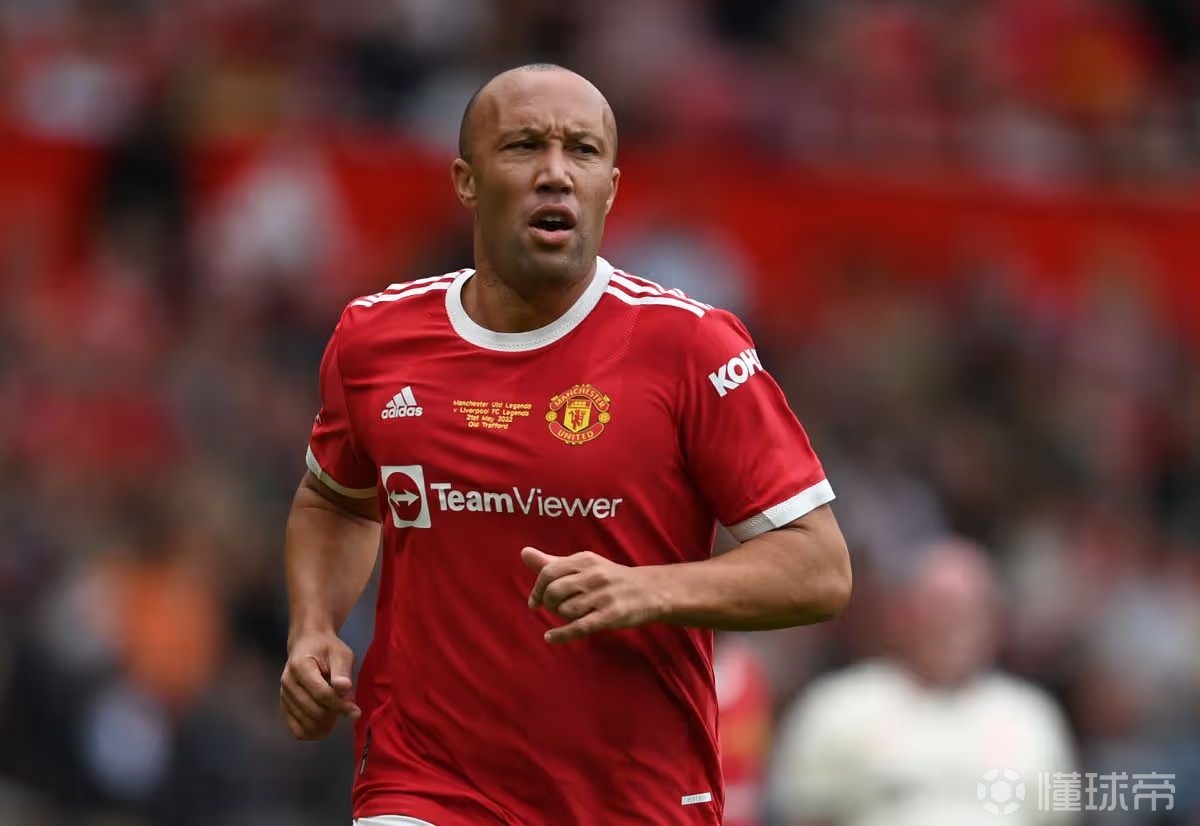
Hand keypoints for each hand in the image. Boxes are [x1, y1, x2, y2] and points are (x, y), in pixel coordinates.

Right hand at [280, 629, 360, 739]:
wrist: (307, 644)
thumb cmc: (327, 647)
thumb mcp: (340, 653)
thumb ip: (342, 671)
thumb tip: (344, 688)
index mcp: (300, 667)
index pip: (321, 694)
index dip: (340, 706)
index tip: (356, 712)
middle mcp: (288, 683)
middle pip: (313, 711)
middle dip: (334, 715)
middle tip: (348, 710)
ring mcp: (284, 696)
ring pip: (305, 723)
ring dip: (324, 725)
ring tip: (337, 715)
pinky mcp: (285, 705)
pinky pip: (295, 728)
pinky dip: (311, 732)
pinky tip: (325, 727)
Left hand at [521, 547, 665, 642]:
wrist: (650, 591)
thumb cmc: (610, 578)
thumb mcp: (584, 565)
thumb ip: (553, 561)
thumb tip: (523, 553)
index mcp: (585, 560)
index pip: (549, 572)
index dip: (537, 589)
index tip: (534, 602)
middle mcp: (594, 575)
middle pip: (554, 591)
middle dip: (548, 604)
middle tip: (554, 609)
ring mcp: (603, 596)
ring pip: (566, 610)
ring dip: (560, 617)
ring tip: (567, 617)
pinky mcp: (611, 615)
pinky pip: (579, 627)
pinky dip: (561, 635)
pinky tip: (550, 638)